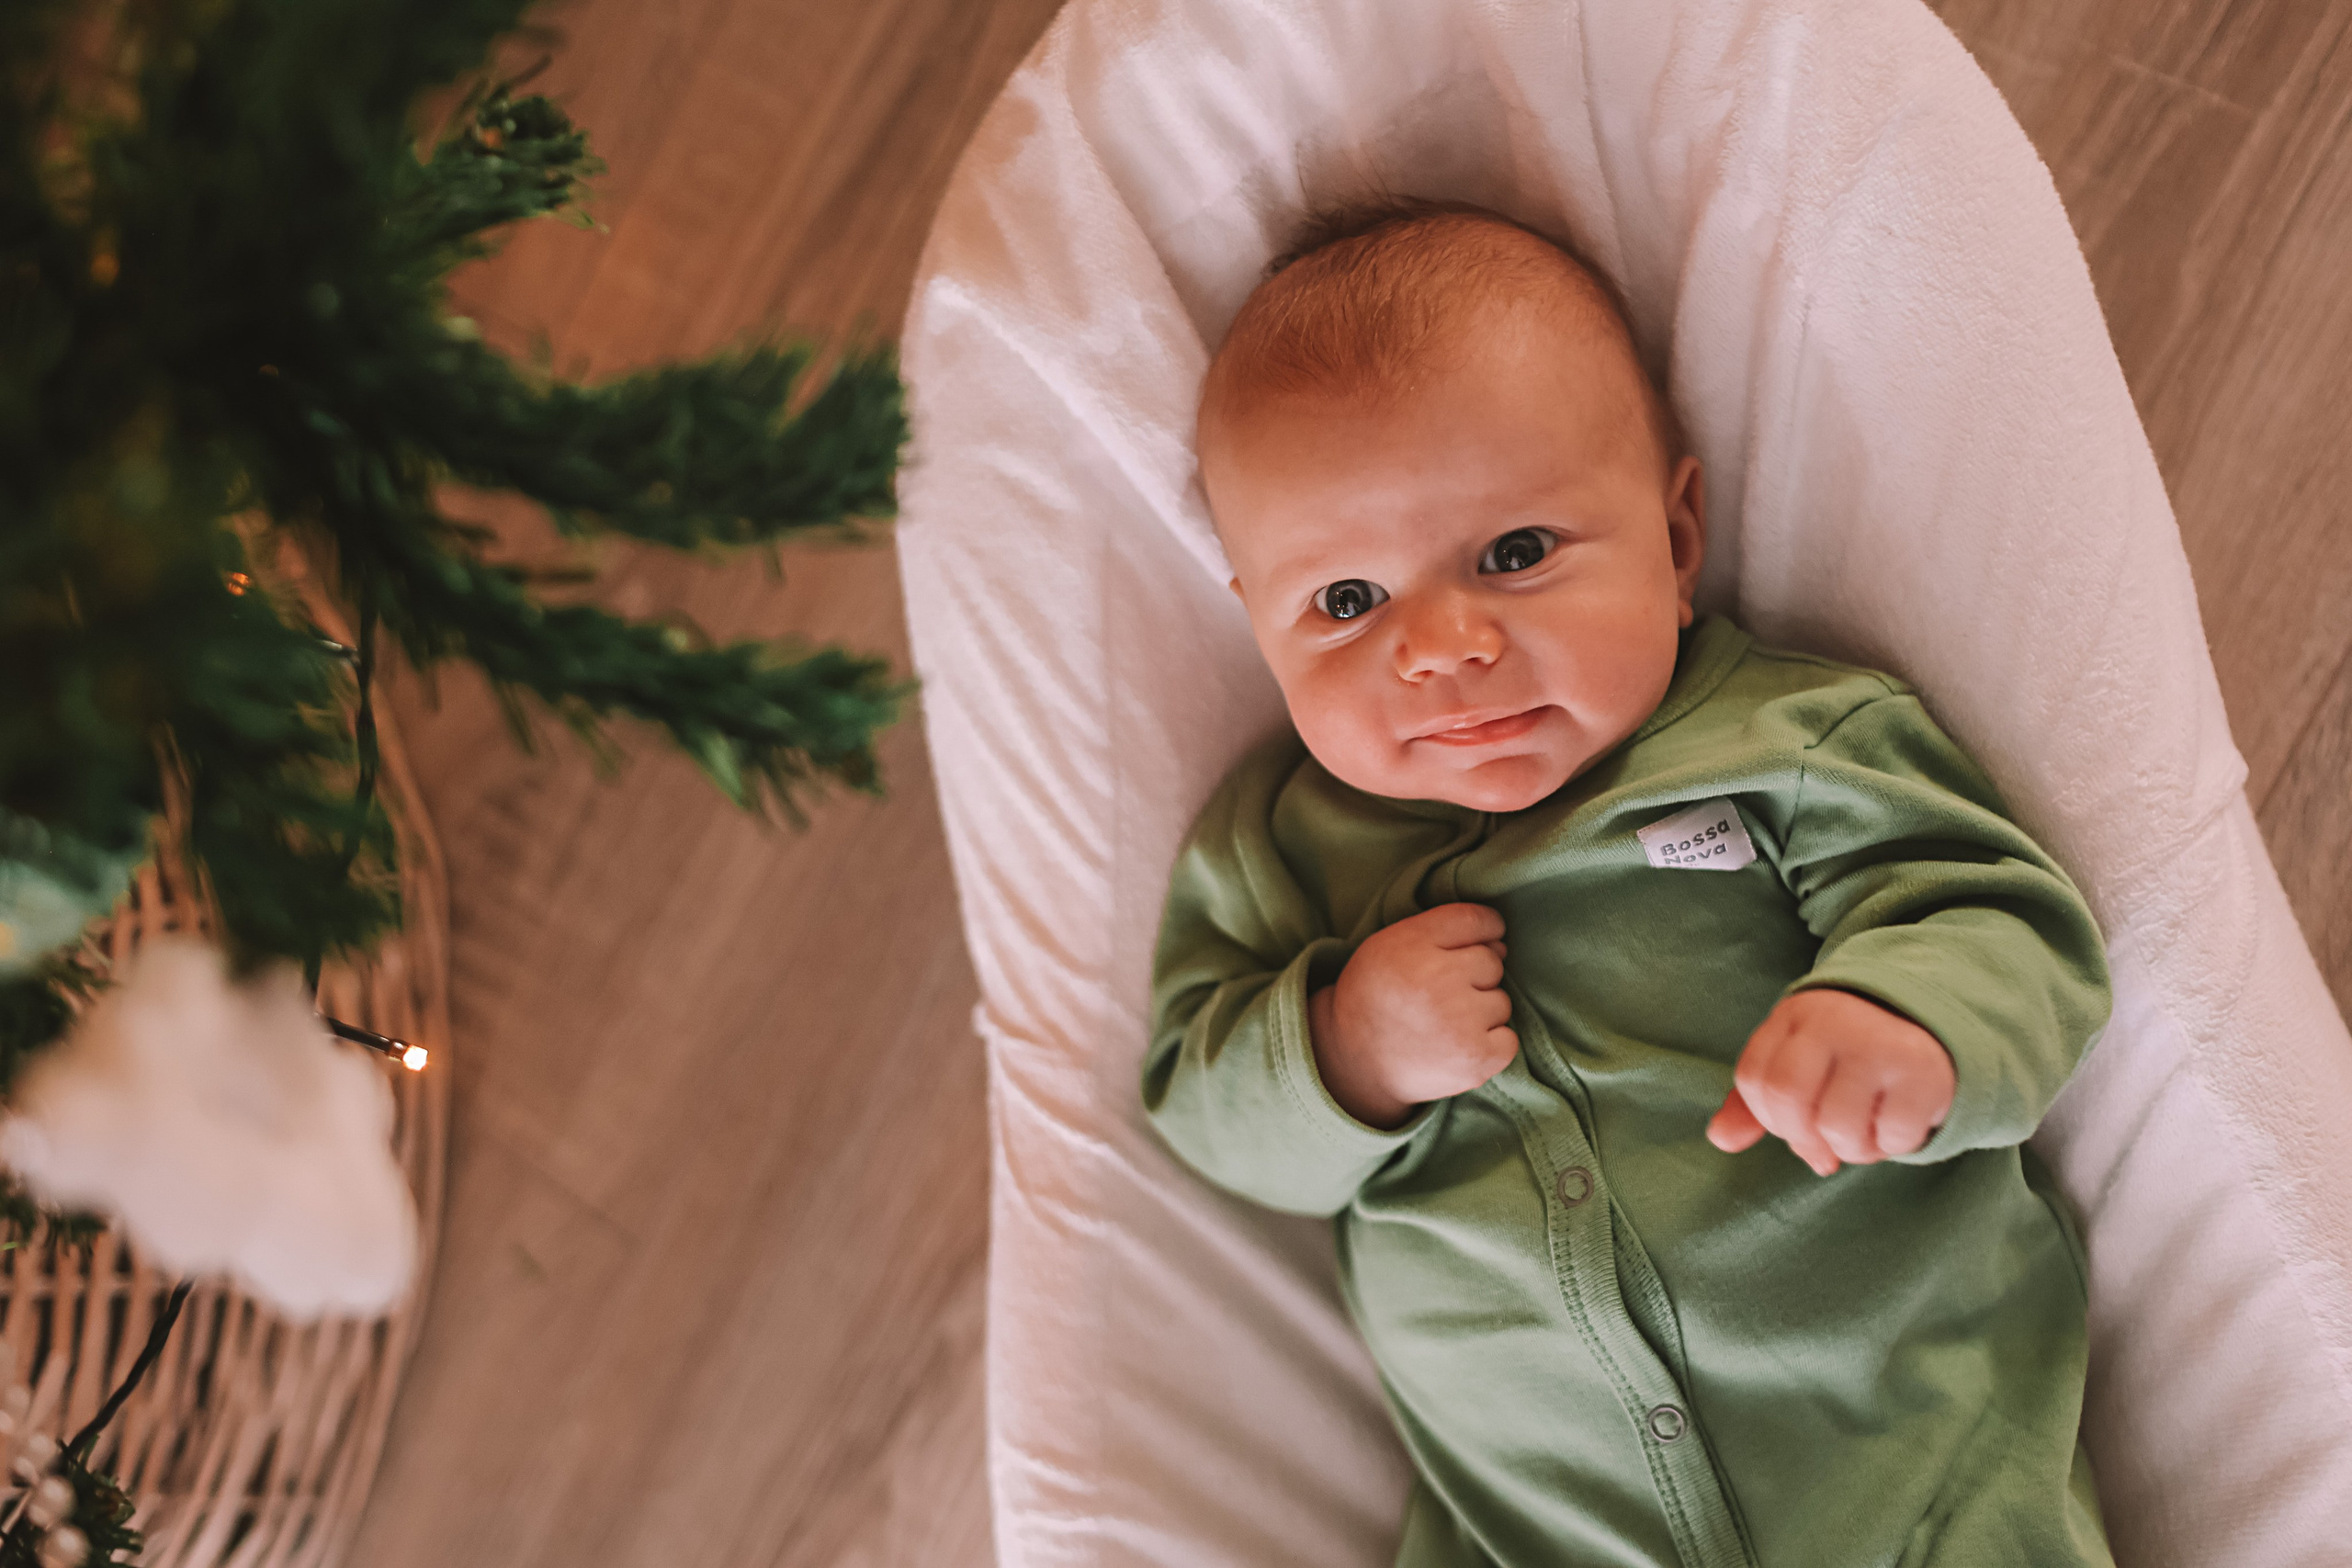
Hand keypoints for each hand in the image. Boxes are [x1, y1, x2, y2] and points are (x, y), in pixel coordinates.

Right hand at [1307, 903, 1516, 1129]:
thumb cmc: (1375, 999)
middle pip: (1492, 961)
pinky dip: (1490, 1046)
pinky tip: (1458, 1047)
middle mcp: (1438, 978)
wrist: (1354, 1065)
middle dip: (1474, 977)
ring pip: (1501, 1002)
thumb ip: (1437, 932)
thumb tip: (1500, 941)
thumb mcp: (1387, 947)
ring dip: (1481, 1014)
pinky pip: (1509, 1039)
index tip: (1480, 942)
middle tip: (1441, 997)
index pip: (1476, 920)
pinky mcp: (1476, 1057)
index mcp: (1413, 945)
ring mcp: (1460, 1020)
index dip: (1487, 928)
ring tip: (1444, 1026)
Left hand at [1705, 989, 1954, 1174]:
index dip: (1769, 1119)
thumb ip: (1755, 1103)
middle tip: (1826, 1145)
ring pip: (1838, 1125)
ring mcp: (1879, 1043)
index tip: (1795, 1125)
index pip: (1753, 1079)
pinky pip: (1892, 1136)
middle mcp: (1832, 1021)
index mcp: (1794, 1017)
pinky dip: (1892, 1146)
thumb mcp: (1798, 1064)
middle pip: (1787, 1097)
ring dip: (1851, 1149)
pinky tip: (1897, 1124)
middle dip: (1802, 1137)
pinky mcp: (1923, 1071)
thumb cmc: (1848, 1055)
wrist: (1929, 1022)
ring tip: (1864, 1133)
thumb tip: (1721, 1139)